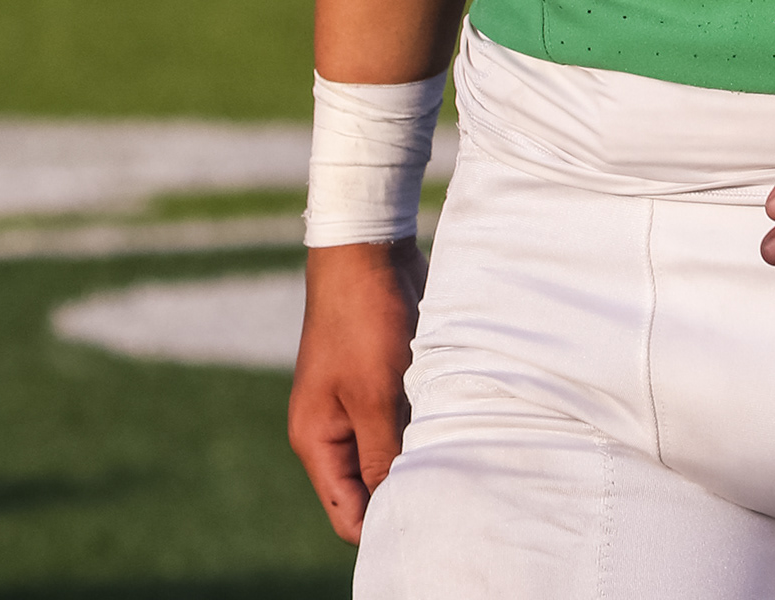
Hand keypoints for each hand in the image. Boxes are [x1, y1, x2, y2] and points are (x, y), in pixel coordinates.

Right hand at [288, 239, 424, 542]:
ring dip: (420, 451)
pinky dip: (425, 422)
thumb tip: (393, 507)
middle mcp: (333, 429)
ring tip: (456, 453)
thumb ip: (380, 455)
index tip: (429, 521)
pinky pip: (404, 419)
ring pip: (392, 452)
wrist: (369, 249)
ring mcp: (357, 404)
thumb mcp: (375, 394)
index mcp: (318, 441)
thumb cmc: (365, 319)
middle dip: (408, 488)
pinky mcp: (383, 380)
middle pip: (370, 487)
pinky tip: (454, 421)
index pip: (349, 514)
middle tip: (453, 490)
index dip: (385, 526)